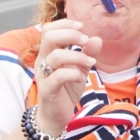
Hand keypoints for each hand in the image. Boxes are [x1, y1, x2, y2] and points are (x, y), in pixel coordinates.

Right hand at [34, 19, 101, 135]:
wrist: (57, 115)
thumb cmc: (66, 89)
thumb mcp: (81, 69)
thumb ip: (88, 53)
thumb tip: (96, 38)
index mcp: (49, 53)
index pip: (49, 29)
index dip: (65, 24)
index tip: (82, 27)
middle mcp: (43, 61)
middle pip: (49, 37)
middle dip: (70, 34)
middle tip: (85, 41)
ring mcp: (43, 75)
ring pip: (55, 56)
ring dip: (77, 56)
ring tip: (90, 62)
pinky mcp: (47, 89)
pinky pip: (58, 76)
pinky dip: (73, 73)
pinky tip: (80, 77)